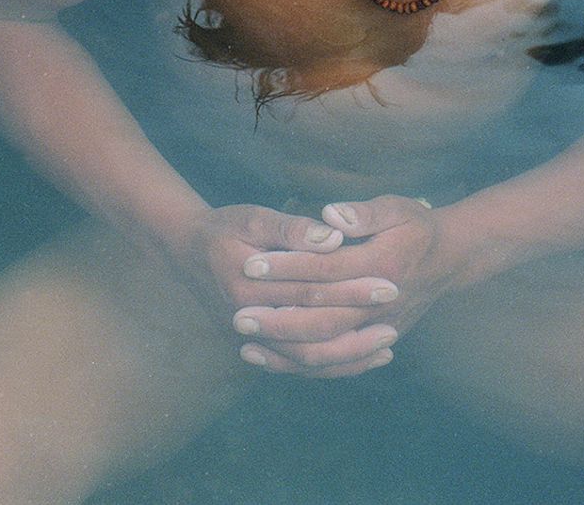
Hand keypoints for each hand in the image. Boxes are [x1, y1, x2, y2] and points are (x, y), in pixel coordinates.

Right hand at [174, 204, 399, 356]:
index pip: (310, 290)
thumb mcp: (253, 217)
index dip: (352, 287)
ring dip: (349, 354)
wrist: (186, 251)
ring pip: (305, 359)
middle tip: (397, 310)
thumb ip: (292, 228)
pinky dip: (330, 366)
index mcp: (249, 284)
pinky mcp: (259, 345)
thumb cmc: (223, 228)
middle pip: (312, 329)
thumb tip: (332, 236)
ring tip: (387, 344)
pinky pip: (297, 366)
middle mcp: (249, 320)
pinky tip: (361, 359)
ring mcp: (252, 338)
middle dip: (359, 322)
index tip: (389, 281)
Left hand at [233, 195, 459, 376]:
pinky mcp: (376, 341)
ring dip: (286, 350)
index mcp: (381, 266)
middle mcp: (380, 306)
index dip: (286, 267)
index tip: (250, 264)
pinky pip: (338, 365)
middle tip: (238, 315)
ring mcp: (380, 330)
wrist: (452, 257)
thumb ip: (363, 214)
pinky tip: (274, 361)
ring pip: (327, 351)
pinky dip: (305, 367)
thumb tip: (330, 217)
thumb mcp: (396, 207)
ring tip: (246, 344)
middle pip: (321, 320)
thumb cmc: (418, 226)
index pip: (324, 270)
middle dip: (277, 319)